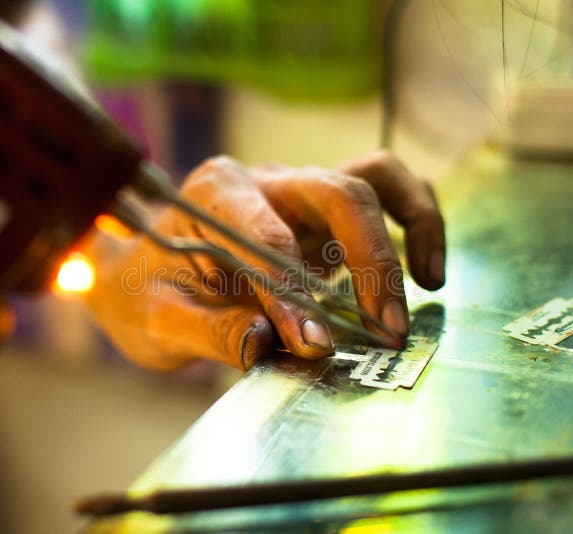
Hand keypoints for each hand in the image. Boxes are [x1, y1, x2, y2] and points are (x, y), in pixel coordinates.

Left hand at [86, 151, 444, 370]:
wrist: (144, 277)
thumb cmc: (146, 294)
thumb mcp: (157, 320)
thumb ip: (208, 332)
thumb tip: (265, 345)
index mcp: (216, 192)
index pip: (267, 237)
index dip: (293, 294)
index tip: (313, 346)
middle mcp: (266, 181)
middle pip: (339, 194)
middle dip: (371, 260)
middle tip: (387, 328)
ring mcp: (300, 192)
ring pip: (374, 178)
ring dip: (411, 227)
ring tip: (429, 283)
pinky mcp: (324, 215)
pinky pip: (386, 194)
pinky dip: (416, 222)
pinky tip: (426, 270)